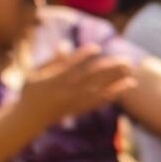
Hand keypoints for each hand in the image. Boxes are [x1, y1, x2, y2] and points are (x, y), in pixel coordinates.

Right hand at [18, 45, 135, 127]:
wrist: (30, 117)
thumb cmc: (32, 90)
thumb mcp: (36, 73)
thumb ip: (53, 60)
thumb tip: (65, 44)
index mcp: (53, 80)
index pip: (70, 66)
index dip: (83, 56)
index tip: (96, 47)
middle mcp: (65, 91)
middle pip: (90, 78)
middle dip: (109, 69)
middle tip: (126, 61)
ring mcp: (74, 101)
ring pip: (99, 90)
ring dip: (116, 81)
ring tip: (131, 72)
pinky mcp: (79, 109)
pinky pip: (99, 102)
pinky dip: (113, 94)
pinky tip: (125, 88)